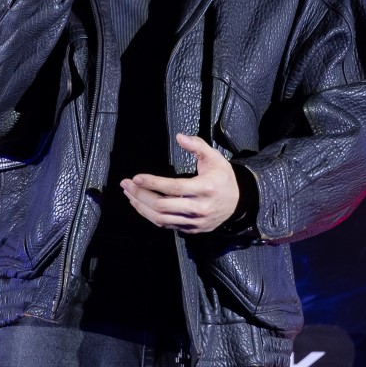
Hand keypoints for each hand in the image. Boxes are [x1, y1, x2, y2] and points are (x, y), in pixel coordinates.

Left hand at [120, 133, 239, 233]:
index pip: (174, 187)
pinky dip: (149, 215)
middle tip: (126, 184)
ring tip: (128, 193)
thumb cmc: (223, 178)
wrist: (240, 203)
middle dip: (140, 195)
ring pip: (161, 218)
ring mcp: (194, 222)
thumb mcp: (215, 158)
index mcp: (205, 189)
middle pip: (162, 205)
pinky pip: (165, 225)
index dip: (152, 183)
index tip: (136, 177)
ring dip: (141, 206)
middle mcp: (199, 208)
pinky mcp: (191, 229)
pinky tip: (140, 204)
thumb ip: (197, 146)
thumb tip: (179, 136)